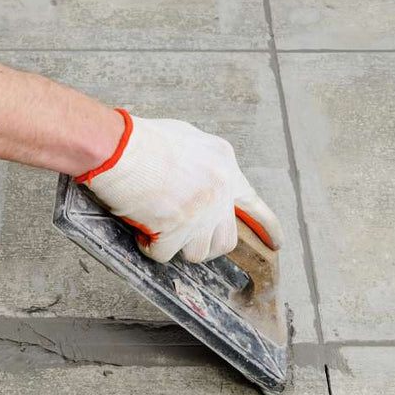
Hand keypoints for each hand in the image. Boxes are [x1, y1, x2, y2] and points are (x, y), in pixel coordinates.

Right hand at [78, 110, 283, 263]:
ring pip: (198, 252)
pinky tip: (140, 230)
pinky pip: (164, 254)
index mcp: (223, 165)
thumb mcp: (185, 139)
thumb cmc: (141, 140)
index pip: (252, 203)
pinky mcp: (176, 230)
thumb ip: (200, 164)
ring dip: (177, 246)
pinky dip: (150, 246)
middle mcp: (219, 191)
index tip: (275, 245)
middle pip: (226, 239)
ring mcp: (200, 213)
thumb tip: (197, 182)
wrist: (119, 147)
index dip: (266, 227)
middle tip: (185, 238)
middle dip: (206, 244)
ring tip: (157, 227)